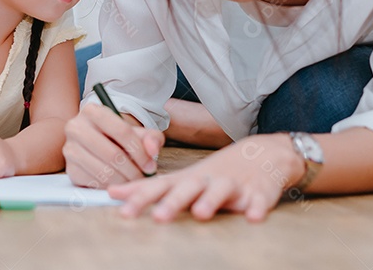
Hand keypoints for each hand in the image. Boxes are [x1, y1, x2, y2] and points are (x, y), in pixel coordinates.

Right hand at [63, 103, 163, 188]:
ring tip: (133, 182)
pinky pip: (94, 182)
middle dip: (132, 170)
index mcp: (93, 111)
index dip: (140, 151)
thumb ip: (150, 138)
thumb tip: (152, 150)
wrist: (97, 143)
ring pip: (103, 171)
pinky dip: (110, 187)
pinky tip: (118, 183)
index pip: (122, 131)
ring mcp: (70, 149)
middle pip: (112, 154)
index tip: (150, 166)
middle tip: (142, 178)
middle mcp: (76, 127)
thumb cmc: (118, 137)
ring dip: (123, 181)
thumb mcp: (137, 132)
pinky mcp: (70, 169)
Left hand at [108, 134, 302, 221]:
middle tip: (158, 217)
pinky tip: (254, 217)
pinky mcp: (259, 192)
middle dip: (173, 202)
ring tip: (200, 214)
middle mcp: (207, 180)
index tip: (123, 212)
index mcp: (187, 180)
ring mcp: (234, 185)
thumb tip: (112, 193)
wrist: (261, 154)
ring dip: (210, 200)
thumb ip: (147, 189)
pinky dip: (258, 208)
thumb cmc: (213, 173)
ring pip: (221, 191)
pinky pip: (260, 200)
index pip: (160, 188)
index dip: (141, 199)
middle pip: (188, 188)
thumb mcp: (180, 179)